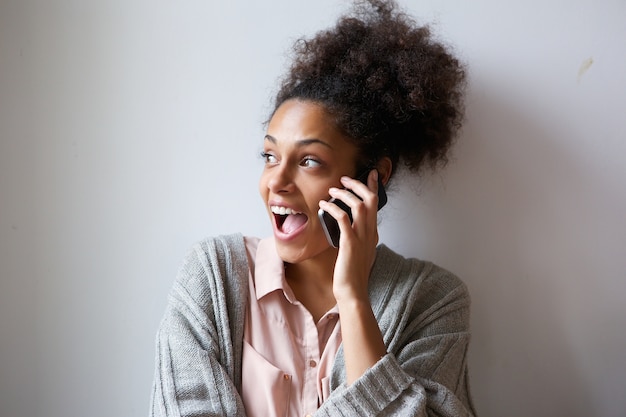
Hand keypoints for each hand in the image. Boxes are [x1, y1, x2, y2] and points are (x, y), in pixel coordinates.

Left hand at [318, 169, 379, 301]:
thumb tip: (348, 228)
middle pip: (370, 200)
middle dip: (358, 185)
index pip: (376, 205)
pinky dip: (333, 208)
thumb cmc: (351, 275)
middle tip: (345, 179)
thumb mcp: (358, 252)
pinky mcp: (350, 243)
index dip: (374, 187)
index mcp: (372, 234)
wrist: (353, 292)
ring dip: (344, 194)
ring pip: (359, 205)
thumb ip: (357, 238)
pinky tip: (323, 206)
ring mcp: (362, 238)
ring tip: (332, 190)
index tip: (371, 175)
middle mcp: (370, 233)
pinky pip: (343, 218)